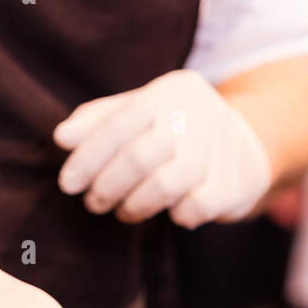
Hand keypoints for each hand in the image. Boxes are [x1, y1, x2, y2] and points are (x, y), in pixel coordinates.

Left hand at [54, 69, 271, 228]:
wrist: (246, 145)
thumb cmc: (178, 130)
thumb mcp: (143, 112)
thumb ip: (101, 121)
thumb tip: (62, 139)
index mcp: (169, 92)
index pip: (120, 124)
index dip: (88, 157)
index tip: (68, 184)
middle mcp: (197, 115)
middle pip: (139, 158)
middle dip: (107, 186)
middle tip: (94, 202)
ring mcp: (219, 150)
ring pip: (164, 187)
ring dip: (135, 206)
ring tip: (124, 210)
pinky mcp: (233, 184)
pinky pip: (193, 209)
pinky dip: (174, 215)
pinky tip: (168, 212)